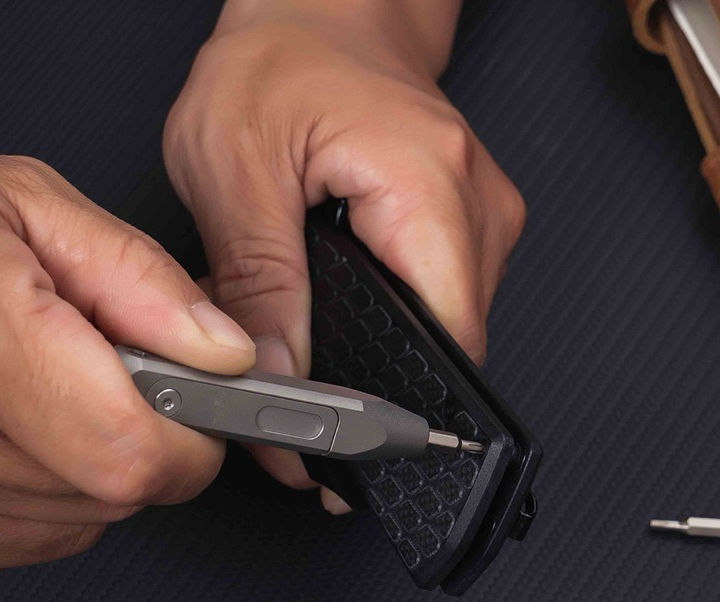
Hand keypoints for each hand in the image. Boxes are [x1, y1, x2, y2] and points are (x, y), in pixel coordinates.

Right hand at [0, 156, 255, 566]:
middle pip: (112, 492)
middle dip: (152, 436)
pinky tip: (35, 424)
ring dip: (102, 460)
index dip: (190, 436)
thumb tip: (226, 354)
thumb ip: (141, 284)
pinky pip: (34, 533)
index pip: (128, 453)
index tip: (207, 401)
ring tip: (58, 385)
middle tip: (115, 367)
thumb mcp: (34, 209)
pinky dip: (60, 487)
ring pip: (81, 518)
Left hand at [163, 0, 525, 510]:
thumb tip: (278, 371)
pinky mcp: (468, 229)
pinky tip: (355, 318)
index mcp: (429, 186)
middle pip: (451, 345)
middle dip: (385, 389)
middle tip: (318, 410)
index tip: (347, 440)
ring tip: (329, 355)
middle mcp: (478, 208)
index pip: (443, 339)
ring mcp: (483, 220)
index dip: (394, 403)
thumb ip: (260, 279)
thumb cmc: (283, 60)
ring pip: (449, 331)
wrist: (326, 10)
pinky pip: (443, 303)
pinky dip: (398, 325)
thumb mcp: (236, 167)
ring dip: (390, 357)